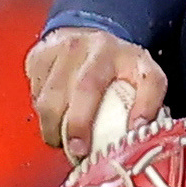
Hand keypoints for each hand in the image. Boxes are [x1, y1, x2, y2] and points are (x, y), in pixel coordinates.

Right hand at [27, 28, 168, 161]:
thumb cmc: (121, 65)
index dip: (87, 119)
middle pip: (63, 94)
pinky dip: (42, 112)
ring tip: (64, 140)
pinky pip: (35, 94)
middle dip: (68, 128)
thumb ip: (151, 100)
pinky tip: (56, 116)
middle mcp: (81, 46)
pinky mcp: (37, 56)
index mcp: (111, 52)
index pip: (94, 85)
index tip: (88, 146)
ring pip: (44, 98)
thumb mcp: (147, 75)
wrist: (92, 33)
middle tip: (75, 153)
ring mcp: (55, 50)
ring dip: (52, 126)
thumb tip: (138, 130)